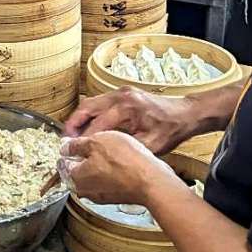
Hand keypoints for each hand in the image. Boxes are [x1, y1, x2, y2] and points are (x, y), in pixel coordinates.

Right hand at [64, 87, 195, 154]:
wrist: (186, 114)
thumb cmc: (171, 129)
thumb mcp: (149, 146)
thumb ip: (124, 149)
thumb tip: (103, 158)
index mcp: (126, 108)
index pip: (96, 126)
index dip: (83, 141)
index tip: (73, 151)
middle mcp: (120, 96)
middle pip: (86, 108)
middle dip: (72, 125)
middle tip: (64, 141)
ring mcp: (120, 93)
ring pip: (90, 103)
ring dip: (79, 118)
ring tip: (72, 136)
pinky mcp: (122, 94)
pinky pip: (99, 102)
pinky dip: (89, 114)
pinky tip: (87, 127)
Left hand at [64, 131, 179, 205]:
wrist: (151, 181)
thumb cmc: (126, 161)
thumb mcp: (96, 141)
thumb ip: (76, 145)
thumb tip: (65, 146)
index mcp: (75, 176)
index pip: (63, 163)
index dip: (70, 150)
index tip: (77, 143)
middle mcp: (85, 190)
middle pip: (78, 171)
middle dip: (84, 158)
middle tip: (96, 145)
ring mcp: (100, 196)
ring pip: (93, 177)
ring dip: (99, 166)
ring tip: (112, 153)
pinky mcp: (115, 197)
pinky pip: (108, 183)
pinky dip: (111, 174)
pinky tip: (122, 164)